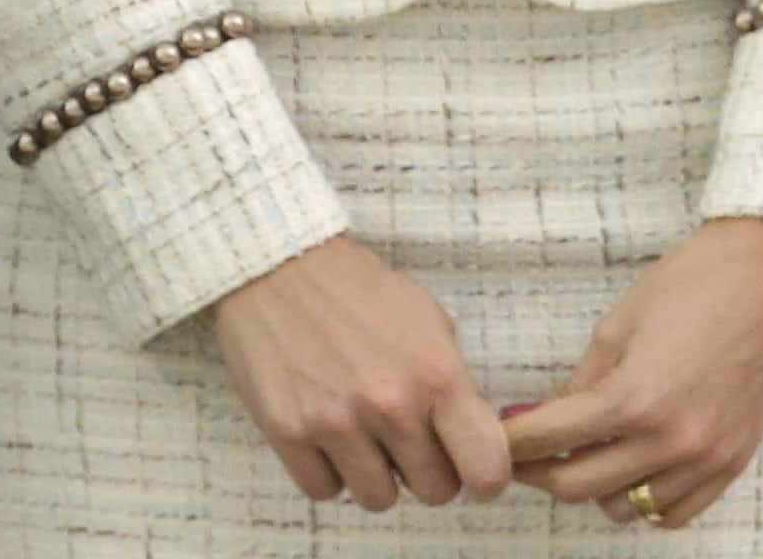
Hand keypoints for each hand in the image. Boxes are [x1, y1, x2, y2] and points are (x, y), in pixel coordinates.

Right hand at [208, 236, 514, 510]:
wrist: (275, 262)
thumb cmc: (356, 289)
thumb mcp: (426, 318)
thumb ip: (453, 382)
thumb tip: (470, 436)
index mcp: (436, 375)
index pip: (487, 471)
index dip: (483, 477)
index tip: (469, 466)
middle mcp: (390, 405)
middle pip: (435, 492)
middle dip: (424, 469)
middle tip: (403, 436)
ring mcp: (336, 422)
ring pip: (379, 499)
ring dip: (375, 474)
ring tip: (361, 433)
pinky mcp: (288, 431)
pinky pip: (324, 490)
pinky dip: (326, 470)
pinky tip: (323, 432)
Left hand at [504, 216, 762, 525]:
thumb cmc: (691, 286)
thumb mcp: (616, 327)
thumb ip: (579, 385)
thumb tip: (542, 420)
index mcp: (635, 400)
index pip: (549, 440)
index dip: (510, 442)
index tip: (489, 438)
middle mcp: (672, 442)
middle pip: (579, 486)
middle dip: (539, 470)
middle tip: (522, 452)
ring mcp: (707, 460)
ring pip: (626, 507)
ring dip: (594, 486)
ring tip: (582, 453)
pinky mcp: (734, 464)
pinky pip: (674, 512)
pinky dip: (644, 499)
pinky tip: (631, 467)